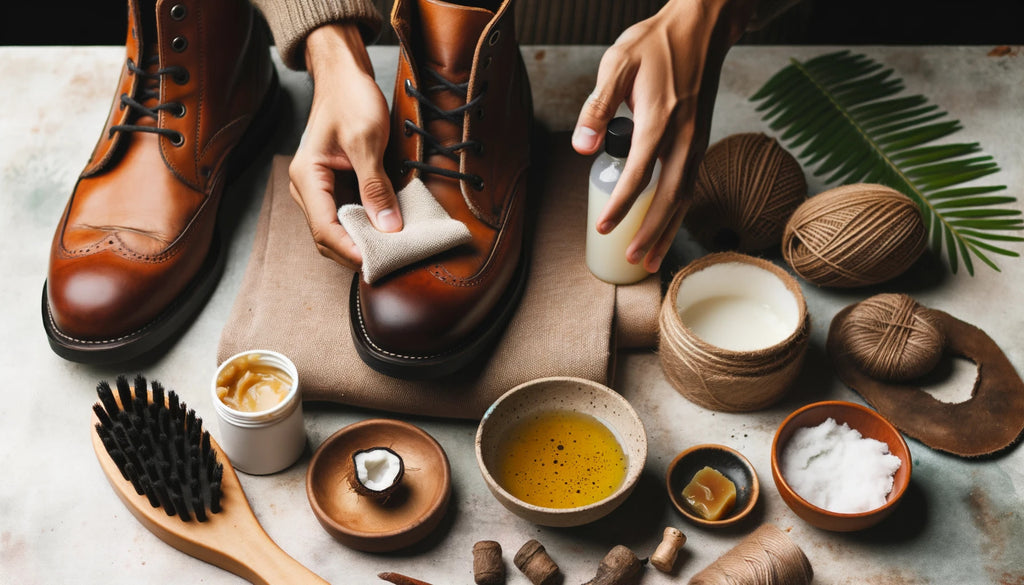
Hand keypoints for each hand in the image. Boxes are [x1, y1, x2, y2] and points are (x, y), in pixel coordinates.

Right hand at [289, 23, 400, 269]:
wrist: (344, 75)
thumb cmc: (351, 99)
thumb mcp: (367, 141)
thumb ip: (375, 186)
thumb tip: (388, 227)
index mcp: (307, 176)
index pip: (325, 229)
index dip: (350, 250)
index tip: (376, 263)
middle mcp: (306, 187)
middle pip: (327, 236)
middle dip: (356, 253)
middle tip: (388, 264)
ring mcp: (319, 188)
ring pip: (337, 230)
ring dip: (361, 243)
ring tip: (390, 252)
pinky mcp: (333, 186)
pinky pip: (346, 216)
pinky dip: (364, 228)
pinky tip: (386, 232)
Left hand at [572, 0, 757, 271]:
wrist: (702, 28)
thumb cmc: (657, 43)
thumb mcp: (618, 64)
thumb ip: (598, 107)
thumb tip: (581, 148)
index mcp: (660, 119)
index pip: (638, 173)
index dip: (620, 204)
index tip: (603, 225)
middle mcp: (685, 136)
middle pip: (670, 197)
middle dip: (652, 233)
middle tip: (633, 259)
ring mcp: (697, 140)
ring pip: (685, 196)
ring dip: (668, 230)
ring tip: (651, 258)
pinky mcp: (701, 140)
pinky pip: (691, 184)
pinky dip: (678, 212)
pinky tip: (666, 226)